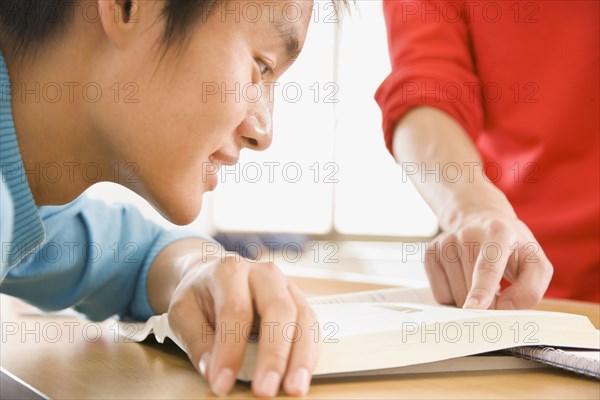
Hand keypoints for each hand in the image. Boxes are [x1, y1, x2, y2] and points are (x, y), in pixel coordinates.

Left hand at [166, 255, 319, 396]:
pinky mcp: (299, 302)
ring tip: (294, 389)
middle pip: (278, 309)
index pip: (235, 310)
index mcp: (230, 270)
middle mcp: (264, 274)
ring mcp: (286, 286)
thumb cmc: (199, 295)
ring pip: (302, 317)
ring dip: (301, 357)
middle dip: (274, 354)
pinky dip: (309, 354)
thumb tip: (212, 371)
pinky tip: (302, 376)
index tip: (222, 383)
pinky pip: (312, 327)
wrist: (212, 276)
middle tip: (265, 390)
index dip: (230, 349)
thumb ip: (196, 341)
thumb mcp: (183, 313)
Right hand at [424, 211, 553, 309]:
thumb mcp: (535, 264)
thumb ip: (530, 290)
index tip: (474, 306)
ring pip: (455, 296)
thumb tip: (503, 308)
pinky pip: (441, 295)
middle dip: (487, 305)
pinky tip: (463, 278)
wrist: (481, 222)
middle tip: (498, 292)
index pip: (488, 266)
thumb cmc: (512, 248)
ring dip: (470, 300)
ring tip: (479, 279)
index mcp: (498, 233)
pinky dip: (454, 296)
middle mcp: (467, 234)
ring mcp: (445, 242)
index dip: (482, 289)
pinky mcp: (430, 253)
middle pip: (471, 291)